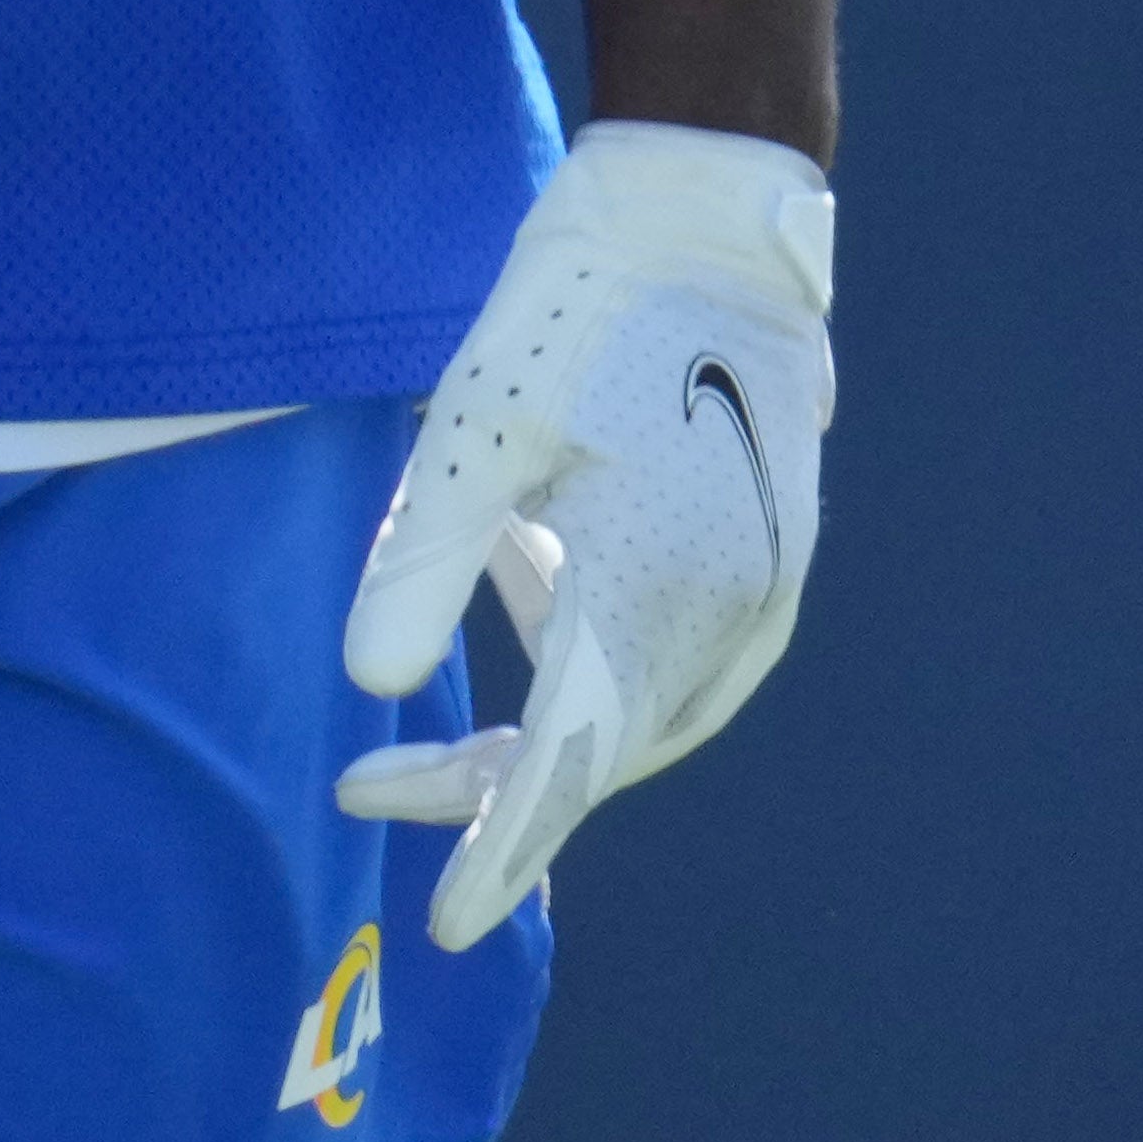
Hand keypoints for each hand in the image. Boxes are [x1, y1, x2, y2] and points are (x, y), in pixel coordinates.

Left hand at [335, 123, 833, 949]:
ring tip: (452, 743)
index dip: (499, 849)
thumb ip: (423, 566)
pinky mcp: (772, 555)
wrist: (712, 217)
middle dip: (495, 791)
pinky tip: (544, 637)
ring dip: (552, 738)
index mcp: (648, 590)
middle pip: (601, 749)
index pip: (565, 767)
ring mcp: (764, 588)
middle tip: (377, 785)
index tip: (442, 924)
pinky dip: (607, 679)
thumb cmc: (578, 312)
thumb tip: (370, 691)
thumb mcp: (472, 430)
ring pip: (646, 714)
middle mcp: (724, 612)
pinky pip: (683, 663)